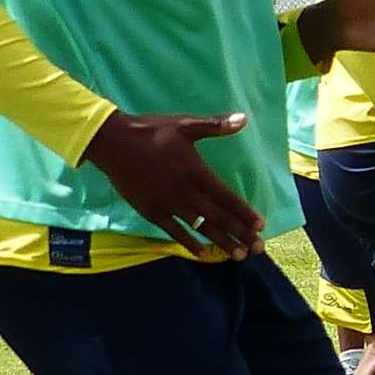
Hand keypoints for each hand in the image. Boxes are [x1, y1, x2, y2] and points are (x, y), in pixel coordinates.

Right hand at [83, 111, 263, 256]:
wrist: (112, 143)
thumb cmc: (151, 132)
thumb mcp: (185, 124)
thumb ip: (215, 126)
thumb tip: (244, 119)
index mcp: (197, 173)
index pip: (227, 198)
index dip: (245, 213)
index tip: (261, 226)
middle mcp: (186, 192)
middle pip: (219, 217)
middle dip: (241, 233)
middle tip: (259, 248)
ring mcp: (168, 204)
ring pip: (201, 227)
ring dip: (221, 242)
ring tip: (239, 255)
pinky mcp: (151, 211)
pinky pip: (174, 232)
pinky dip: (189, 243)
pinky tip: (203, 254)